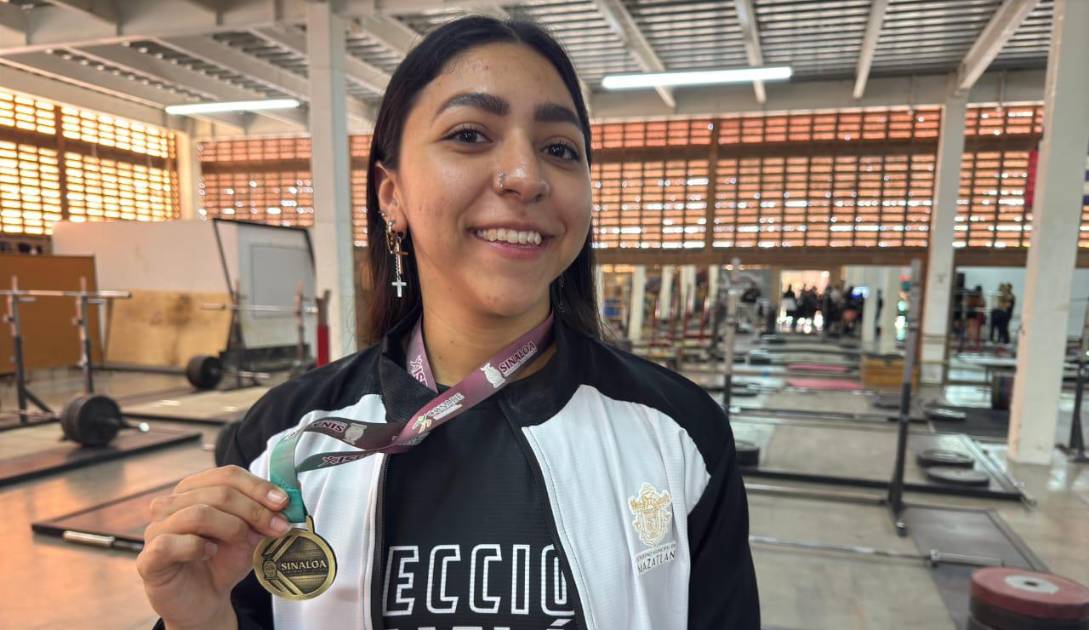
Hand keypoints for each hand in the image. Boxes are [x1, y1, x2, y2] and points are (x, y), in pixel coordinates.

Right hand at [137, 465, 291, 629]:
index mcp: (195, 490)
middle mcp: (172, 504)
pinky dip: (197, 546)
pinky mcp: (149, 558)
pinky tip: (210, 553)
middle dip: (254, 510)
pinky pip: (171, 543)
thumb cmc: (222, 561)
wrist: (204, 600)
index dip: (258, 486)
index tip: (283, 502)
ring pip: (198, 513)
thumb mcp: (249, 535)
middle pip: (218, 492)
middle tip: (277, 527)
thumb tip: (285, 501)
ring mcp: (156, 530)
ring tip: (245, 541)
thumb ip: (262, 516)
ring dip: (232, 526)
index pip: (227, 475)